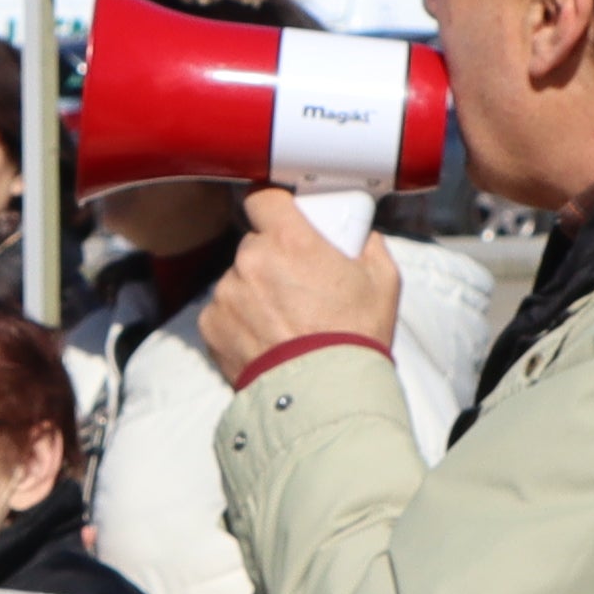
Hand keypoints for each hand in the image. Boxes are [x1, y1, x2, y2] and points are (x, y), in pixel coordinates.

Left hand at [197, 196, 397, 382]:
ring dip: (254, 292)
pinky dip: (238, 321)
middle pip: (253, 244)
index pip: (264, 198)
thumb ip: (369, 246)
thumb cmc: (355, 338)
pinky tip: (265, 339)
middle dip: (272, 258)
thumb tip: (361, 236)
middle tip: (297, 286)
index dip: (274, 209)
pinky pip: (222, 311)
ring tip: (284, 323)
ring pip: (237, 279)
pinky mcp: (211, 325)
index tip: (283, 221)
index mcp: (290, 240)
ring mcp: (227, 293)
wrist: (324, 395)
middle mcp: (251, 260)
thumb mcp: (382, 282)